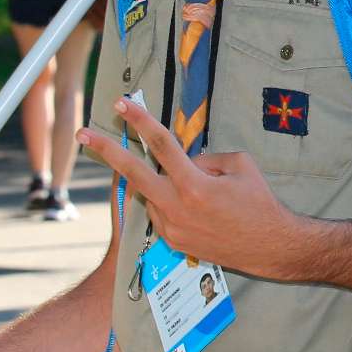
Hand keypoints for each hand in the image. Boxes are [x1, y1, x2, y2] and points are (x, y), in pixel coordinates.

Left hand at [76, 97, 304, 280]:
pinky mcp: (172, 241)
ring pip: (150, 193)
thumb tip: (186, 159)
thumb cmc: (260, 203)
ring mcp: (171, 227)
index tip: (122, 104)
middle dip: (106, 150)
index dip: (140, 120)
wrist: (269, 248)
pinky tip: (195, 207)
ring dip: (160, 182)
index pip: (162, 144)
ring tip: (197, 189)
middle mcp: (177, 207)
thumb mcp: (241, 166)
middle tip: (83, 134)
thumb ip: (207, 158)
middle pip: (133, 172)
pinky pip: (160, 212)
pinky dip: (169, 201)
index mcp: (196, 185)